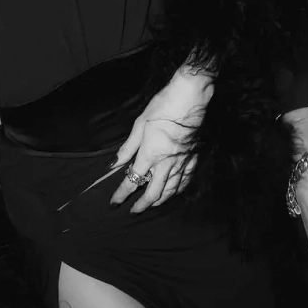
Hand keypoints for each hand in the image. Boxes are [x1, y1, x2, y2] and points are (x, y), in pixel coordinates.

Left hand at [109, 68, 212, 213]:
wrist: (190, 96)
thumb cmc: (163, 106)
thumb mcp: (140, 124)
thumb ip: (128, 147)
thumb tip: (114, 164)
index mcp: (150, 154)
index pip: (132, 180)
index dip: (122, 194)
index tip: (114, 202)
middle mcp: (166, 163)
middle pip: (153, 192)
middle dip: (142, 205)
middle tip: (133, 210)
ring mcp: (182, 162)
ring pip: (171, 190)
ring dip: (159, 200)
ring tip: (151, 204)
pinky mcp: (193, 158)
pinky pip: (185, 181)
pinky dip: (177, 190)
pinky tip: (173, 192)